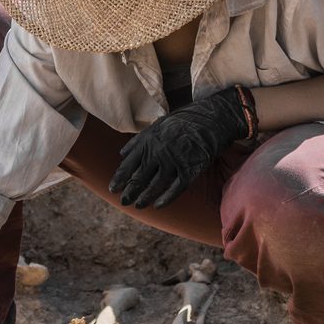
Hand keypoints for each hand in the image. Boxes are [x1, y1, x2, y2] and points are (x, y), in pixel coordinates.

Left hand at [109, 86, 255, 208]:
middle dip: (130, 191)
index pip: (128, 164)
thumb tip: (121, 153)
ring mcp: (174, 161)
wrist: (211, 118)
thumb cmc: (183, 121)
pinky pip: (176, 188)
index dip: (119, 179)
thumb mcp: (157, 125)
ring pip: (155, 185)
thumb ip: (138, 140)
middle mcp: (158, 152)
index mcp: (148, 141)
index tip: (112, 189)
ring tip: (138, 205)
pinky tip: (158, 205)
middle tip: (124, 202)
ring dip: (145, 197)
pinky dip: (166, 198)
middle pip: (139, 177)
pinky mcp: (190, 169)